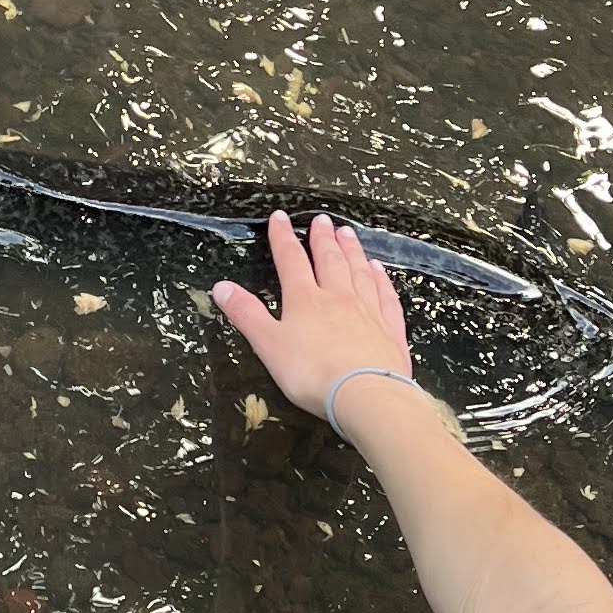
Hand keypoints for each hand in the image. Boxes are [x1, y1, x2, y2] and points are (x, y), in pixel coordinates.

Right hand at [212, 209, 413, 420]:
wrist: (365, 394)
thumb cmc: (312, 373)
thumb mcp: (268, 345)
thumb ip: (246, 314)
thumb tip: (222, 287)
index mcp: (305, 300)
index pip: (290, 260)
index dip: (283, 237)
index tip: (280, 218)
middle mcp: (338, 298)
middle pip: (329, 260)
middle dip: (322, 238)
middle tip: (322, 219)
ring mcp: (368, 311)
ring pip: (359, 272)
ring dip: (352, 251)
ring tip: (348, 233)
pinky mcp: (389, 330)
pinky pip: (385, 296)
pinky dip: (381, 279)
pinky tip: (379, 270)